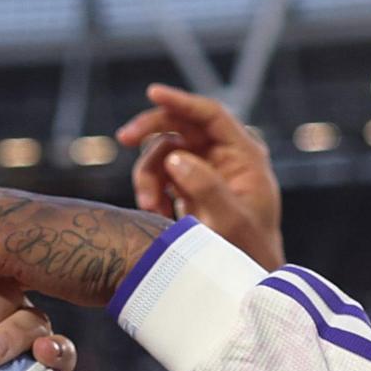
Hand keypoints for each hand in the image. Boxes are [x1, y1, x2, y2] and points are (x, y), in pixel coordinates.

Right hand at [118, 84, 283, 268]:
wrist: (245, 277)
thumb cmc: (248, 251)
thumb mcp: (231, 222)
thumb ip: (206, 188)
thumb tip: (176, 158)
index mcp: (244, 155)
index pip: (210, 115)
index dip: (181, 101)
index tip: (153, 93)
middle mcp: (224, 155)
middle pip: (181, 125)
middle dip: (150, 130)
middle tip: (122, 137)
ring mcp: (204, 169)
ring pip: (163, 153)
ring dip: (148, 176)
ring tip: (150, 208)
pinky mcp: (187, 185)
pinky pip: (159, 176)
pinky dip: (151, 192)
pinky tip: (159, 216)